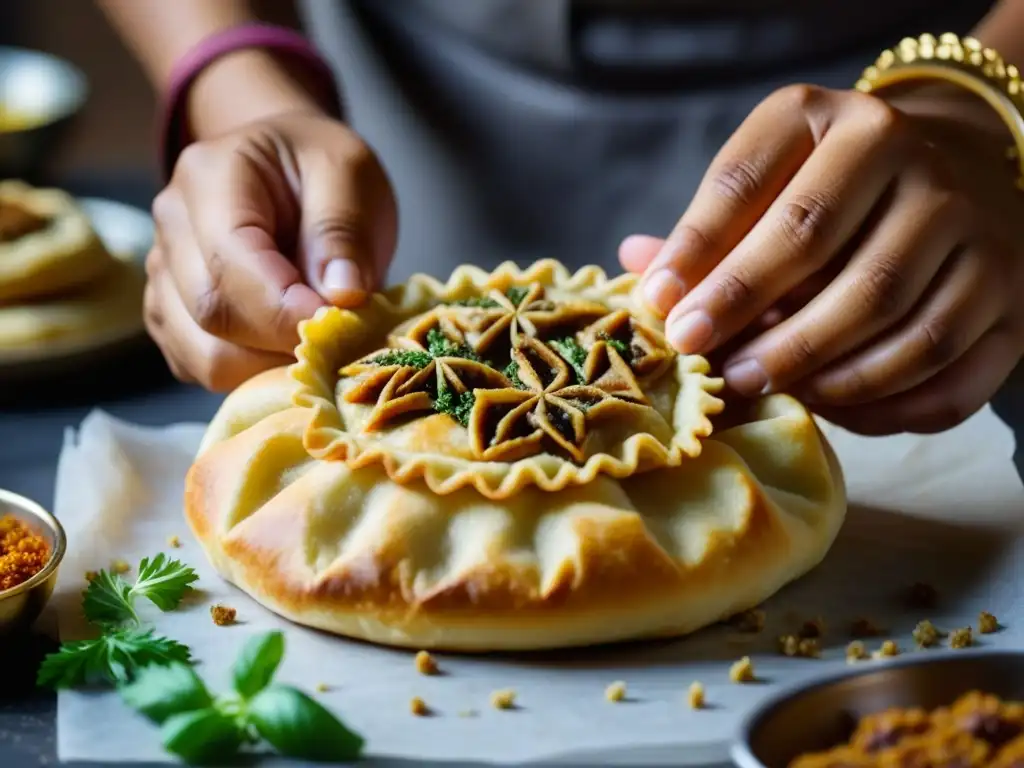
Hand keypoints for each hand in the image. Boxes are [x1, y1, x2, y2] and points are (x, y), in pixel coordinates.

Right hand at [145, 110, 397, 390]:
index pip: (230, 264)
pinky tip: (289, 348)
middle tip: (340, 340)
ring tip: (317, 343)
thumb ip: (343, 231)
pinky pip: (204, 370)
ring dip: (270, 367)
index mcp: (208, 179)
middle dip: (283, 343)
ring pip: (205, 357)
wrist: (287, 169)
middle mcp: (170, 228)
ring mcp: (163, 277)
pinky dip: (253, 376)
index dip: (285, 310)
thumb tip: (341, 296)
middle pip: (212, 317)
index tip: (339, 325)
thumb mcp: (349, 173)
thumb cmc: (319, 169)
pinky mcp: (173, 320)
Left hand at [622, 84, 1023, 434]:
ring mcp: (979, 235)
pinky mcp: (1011, 301)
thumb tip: (637, 266)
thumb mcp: (773, 173)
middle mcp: (921, 166)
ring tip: (755, 384)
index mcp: (843, 124)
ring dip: (814, 370)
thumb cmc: (835, 184)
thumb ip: (712, 224)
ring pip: (895, 323)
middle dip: (751, 318)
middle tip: (702, 360)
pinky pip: (949, 377)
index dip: (698, 252)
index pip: (754, 186)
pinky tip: (829, 405)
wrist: (960, 167)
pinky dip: (883, 407)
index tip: (660, 306)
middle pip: (826, 255)